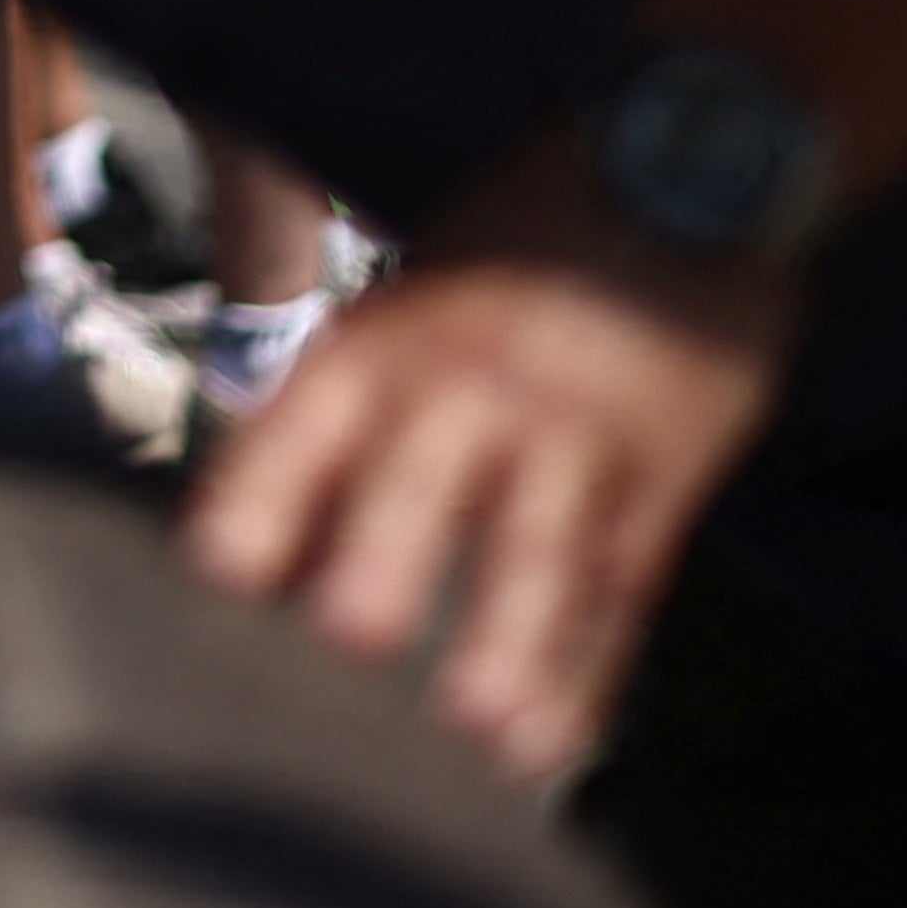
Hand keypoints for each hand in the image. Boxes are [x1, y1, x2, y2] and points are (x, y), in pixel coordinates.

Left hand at [181, 158, 792, 780]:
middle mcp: (470, 390)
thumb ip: (349, 400)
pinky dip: (590, 675)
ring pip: (535, 556)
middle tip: (346, 648)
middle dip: (380, 569)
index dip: (256, 502)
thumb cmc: (525, 238)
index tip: (216, 583)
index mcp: (386, 341)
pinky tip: (557, 743)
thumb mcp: (413, 289)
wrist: (690, 163)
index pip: (301, 429)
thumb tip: (267, 532)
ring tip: (476, 735)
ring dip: (506, 649)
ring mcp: (573, 438)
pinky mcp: (664, 480)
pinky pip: (620, 591)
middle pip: (416, 492)